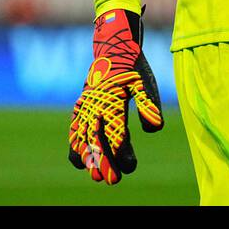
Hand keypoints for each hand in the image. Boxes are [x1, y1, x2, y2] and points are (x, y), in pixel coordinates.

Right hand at [68, 8, 162, 183]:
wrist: (113, 47)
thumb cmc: (132, 67)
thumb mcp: (144, 83)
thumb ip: (149, 104)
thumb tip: (154, 128)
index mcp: (112, 103)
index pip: (116, 136)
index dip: (123, 155)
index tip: (130, 167)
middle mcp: (95, 107)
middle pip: (96, 142)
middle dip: (103, 163)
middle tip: (111, 181)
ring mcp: (85, 107)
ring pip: (80, 140)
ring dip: (87, 158)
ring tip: (94, 174)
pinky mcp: (80, 107)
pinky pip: (73, 131)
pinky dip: (75, 146)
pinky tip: (82, 159)